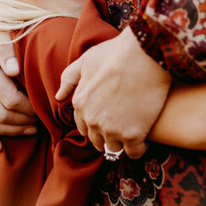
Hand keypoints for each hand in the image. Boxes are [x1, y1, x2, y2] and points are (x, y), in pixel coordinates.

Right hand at [0, 19, 36, 150]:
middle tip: (40, 120)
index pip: (10, 100)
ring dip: (10, 131)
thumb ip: (7, 50)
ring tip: (30, 130)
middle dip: (23, 121)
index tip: (42, 107)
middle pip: (0, 115)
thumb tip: (14, 71)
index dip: (29, 109)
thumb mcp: (0, 32)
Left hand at [55, 28, 170, 158]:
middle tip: (123, 125)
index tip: (108, 119)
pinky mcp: (133, 135)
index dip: (95, 124)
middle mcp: (92, 120)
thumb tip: (58, 97)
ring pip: (115, 147)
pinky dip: (139, 147)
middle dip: (107, 135)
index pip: (83, 126)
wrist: (146, 54)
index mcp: (80, 103)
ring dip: (122, 142)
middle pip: (97, 140)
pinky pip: (134, 152)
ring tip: (135, 129)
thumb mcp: (87, 60)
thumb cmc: (117, 53)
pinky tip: (145, 136)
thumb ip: (70, 78)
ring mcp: (112, 129)